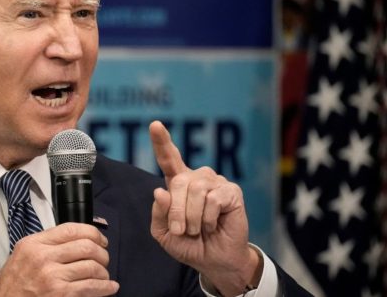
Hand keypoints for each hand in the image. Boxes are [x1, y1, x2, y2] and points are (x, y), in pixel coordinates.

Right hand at [0, 222, 118, 296]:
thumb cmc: (12, 287)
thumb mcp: (21, 257)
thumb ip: (44, 246)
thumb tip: (74, 241)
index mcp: (33, 244)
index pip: (71, 229)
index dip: (92, 233)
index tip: (100, 240)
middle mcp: (43, 257)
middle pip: (86, 246)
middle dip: (102, 253)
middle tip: (104, 259)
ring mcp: (52, 276)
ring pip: (92, 266)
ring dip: (104, 272)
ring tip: (104, 276)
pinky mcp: (61, 294)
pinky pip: (92, 287)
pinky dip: (106, 287)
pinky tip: (110, 287)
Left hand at [149, 121, 260, 295]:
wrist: (214, 261)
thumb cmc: (189, 244)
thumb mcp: (164, 233)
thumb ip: (159, 213)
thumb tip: (160, 191)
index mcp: (178, 184)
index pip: (168, 158)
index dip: (161, 141)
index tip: (154, 124)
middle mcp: (197, 178)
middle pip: (179, 182)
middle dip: (175, 211)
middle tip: (179, 231)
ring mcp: (215, 182)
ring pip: (195, 190)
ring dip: (191, 217)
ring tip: (197, 230)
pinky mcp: (231, 191)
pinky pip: (213, 200)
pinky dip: (208, 219)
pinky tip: (213, 226)